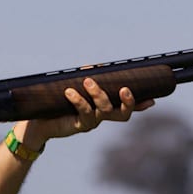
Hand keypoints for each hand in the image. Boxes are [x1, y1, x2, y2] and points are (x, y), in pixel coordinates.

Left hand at [18, 78, 154, 148]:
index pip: (126, 107)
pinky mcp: (78, 125)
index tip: (152, 100)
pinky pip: (83, 112)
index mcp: (104, 107)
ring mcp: (90, 122)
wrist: (39, 121)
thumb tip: (91, 68)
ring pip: (103, 111)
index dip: (140, 105)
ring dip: (98, 94)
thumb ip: (85, 77)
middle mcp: (100, 117)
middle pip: (122, 115)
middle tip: (125, 89)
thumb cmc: (58, 102)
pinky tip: (71, 91)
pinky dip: (79, 100)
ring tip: (87, 81)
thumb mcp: (73, 86)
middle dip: (127, 102)